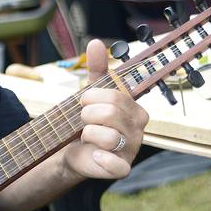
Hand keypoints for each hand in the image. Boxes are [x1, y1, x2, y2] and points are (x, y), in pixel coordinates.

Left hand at [61, 39, 148, 180]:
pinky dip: (102, 159)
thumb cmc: (87, 119)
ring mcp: (131, 150)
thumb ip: (96, 69)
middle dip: (87, 115)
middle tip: (82, 120)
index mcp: (135, 109)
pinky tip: (95, 155)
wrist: (72, 148)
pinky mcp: (122, 168)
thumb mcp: (90, 93)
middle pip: (111, 113)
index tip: (82, 102)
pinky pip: (117, 165)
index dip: (91, 97)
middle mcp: (138, 129)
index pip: (115, 96)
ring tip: (85, 135)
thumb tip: (95, 42)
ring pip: (108, 136)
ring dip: (88, 133)